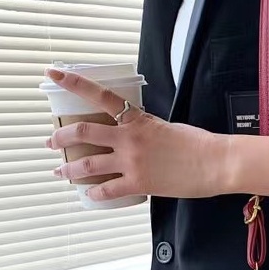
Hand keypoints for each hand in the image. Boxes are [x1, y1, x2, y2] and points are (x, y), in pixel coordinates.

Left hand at [45, 68, 227, 200]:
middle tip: (52, 142)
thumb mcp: (168, 127)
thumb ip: (146, 130)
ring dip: (70, 168)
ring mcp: (131, 162)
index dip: (73, 83)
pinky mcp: (139, 184)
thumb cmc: (200, 144)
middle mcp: (128, 138)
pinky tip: (89, 194)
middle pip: (83, 132)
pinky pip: (108, 189)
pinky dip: (95, 192)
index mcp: (137, 119)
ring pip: (88, 163)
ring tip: (61, 171)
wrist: (216, 163)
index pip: (99, 95)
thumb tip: (136, 138)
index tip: (52, 75)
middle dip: (61, 137)